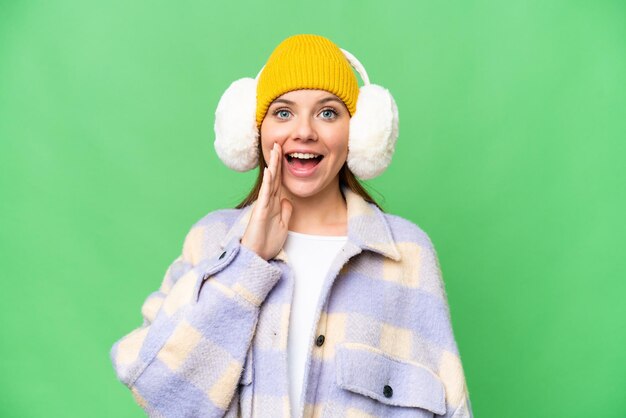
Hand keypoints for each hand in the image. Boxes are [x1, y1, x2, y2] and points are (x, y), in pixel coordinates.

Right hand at [241, 143, 292, 260]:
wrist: (257, 257)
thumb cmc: (267, 242)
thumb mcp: (283, 225)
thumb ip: (285, 211)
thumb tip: (287, 200)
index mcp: (273, 203)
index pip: (278, 181)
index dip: (282, 166)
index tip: (285, 152)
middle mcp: (268, 201)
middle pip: (273, 176)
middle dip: (277, 160)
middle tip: (279, 143)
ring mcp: (263, 205)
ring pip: (269, 181)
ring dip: (273, 165)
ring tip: (275, 150)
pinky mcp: (260, 212)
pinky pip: (265, 194)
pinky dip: (267, 182)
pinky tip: (269, 171)